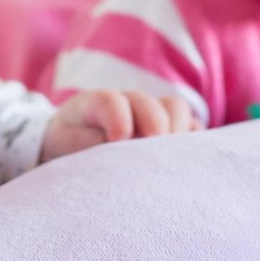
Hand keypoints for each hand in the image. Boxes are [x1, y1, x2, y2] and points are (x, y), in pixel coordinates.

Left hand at [41, 89, 199, 161]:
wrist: (71, 152)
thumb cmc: (68, 151)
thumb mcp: (66, 148)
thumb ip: (87, 144)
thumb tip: (121, 143)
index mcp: (93, 105)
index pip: (110, 100)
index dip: (118, 117)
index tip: (118, 139)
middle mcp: (126, 104)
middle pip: (147, 102)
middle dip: (153, 121)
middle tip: (153, 145)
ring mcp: (150, 113)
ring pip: (175, 108)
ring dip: (176, 130)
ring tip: (170, 156)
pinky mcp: (171, 129)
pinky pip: (192, 127)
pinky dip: (193, 140)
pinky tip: (186, 160)